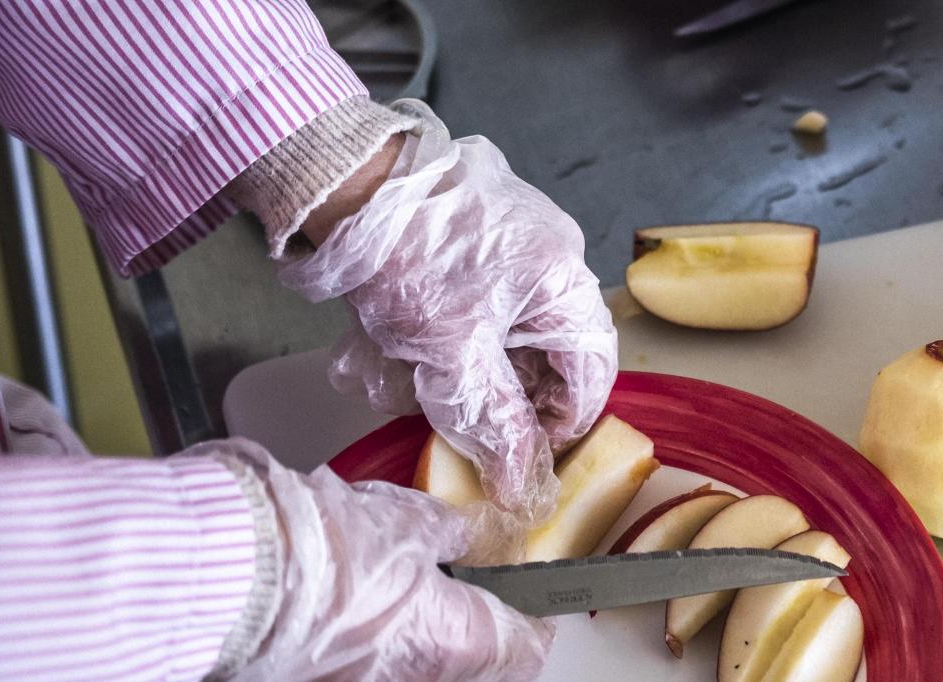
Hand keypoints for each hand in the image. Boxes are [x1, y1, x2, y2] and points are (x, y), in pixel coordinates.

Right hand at [199, 439, 552, 679]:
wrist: (224, 576)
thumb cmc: (319, 548)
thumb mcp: (403, 521)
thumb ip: (446, 531)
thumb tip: (467, 532)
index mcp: (451, 643)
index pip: (524, 651)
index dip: (534, 623)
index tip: (533, 604)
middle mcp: (409, 681)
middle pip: (465, 666)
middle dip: (468, 632)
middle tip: (463, 592)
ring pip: (407, 668)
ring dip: (409, 634)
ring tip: (393, 586)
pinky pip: (354, 665)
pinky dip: (360, 639)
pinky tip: (341, 598)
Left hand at [276, 100, 617, 551]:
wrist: (349, 181)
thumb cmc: (409, 260)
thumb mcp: (453, 356)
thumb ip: (494, 422)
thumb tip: (521, 483)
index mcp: (565, 280)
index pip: (592, 370)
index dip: (564, 423)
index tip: (525, 454)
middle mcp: (555, 252)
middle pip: (555, 347)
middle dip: (515, 393)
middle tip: (475, 424)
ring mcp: (519, 233)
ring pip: (517, 323)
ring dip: (483, 363)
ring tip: (432, 384)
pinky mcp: (480, 225)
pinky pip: (489, 293)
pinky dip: (463, 328)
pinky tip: (418, 344)